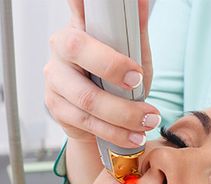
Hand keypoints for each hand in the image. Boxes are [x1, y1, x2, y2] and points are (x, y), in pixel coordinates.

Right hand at [44, 0, 158, 146]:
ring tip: (148, 121)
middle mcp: (60, 51)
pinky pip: (88, 123)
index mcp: (78, 29)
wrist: (101, 115)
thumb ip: (136, 33)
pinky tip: (135, 137)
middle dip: (113, 69)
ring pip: (87, 98)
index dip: (89, 9)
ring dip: (124, 114)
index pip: (76, 7)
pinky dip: (116, 132)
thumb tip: (142, 3)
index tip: (116, 32)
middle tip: (140, 83)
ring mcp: (55, 81)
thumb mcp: (131, 55)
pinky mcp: (58, 109)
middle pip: (78, 51)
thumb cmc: (116, 79)